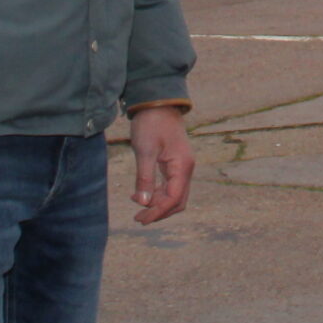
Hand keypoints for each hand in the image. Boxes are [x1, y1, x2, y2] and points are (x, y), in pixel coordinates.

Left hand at [129, 103, 195, 223]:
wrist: (157, 102)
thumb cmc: (151, 123)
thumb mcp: (145, 151)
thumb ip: (145, 178)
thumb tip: (143, 203)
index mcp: (182, 166)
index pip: (173, 199)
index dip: (157, 212)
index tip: (140, 219)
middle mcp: (185, 168)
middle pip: (177, 201)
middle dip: (159, 212)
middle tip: (138, 218)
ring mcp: (182, 166)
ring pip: (174, 195)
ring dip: (157, 203)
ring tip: (136, 203)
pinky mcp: (175, 163)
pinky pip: (170, 185)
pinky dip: (157, 193)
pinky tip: (142, 193)